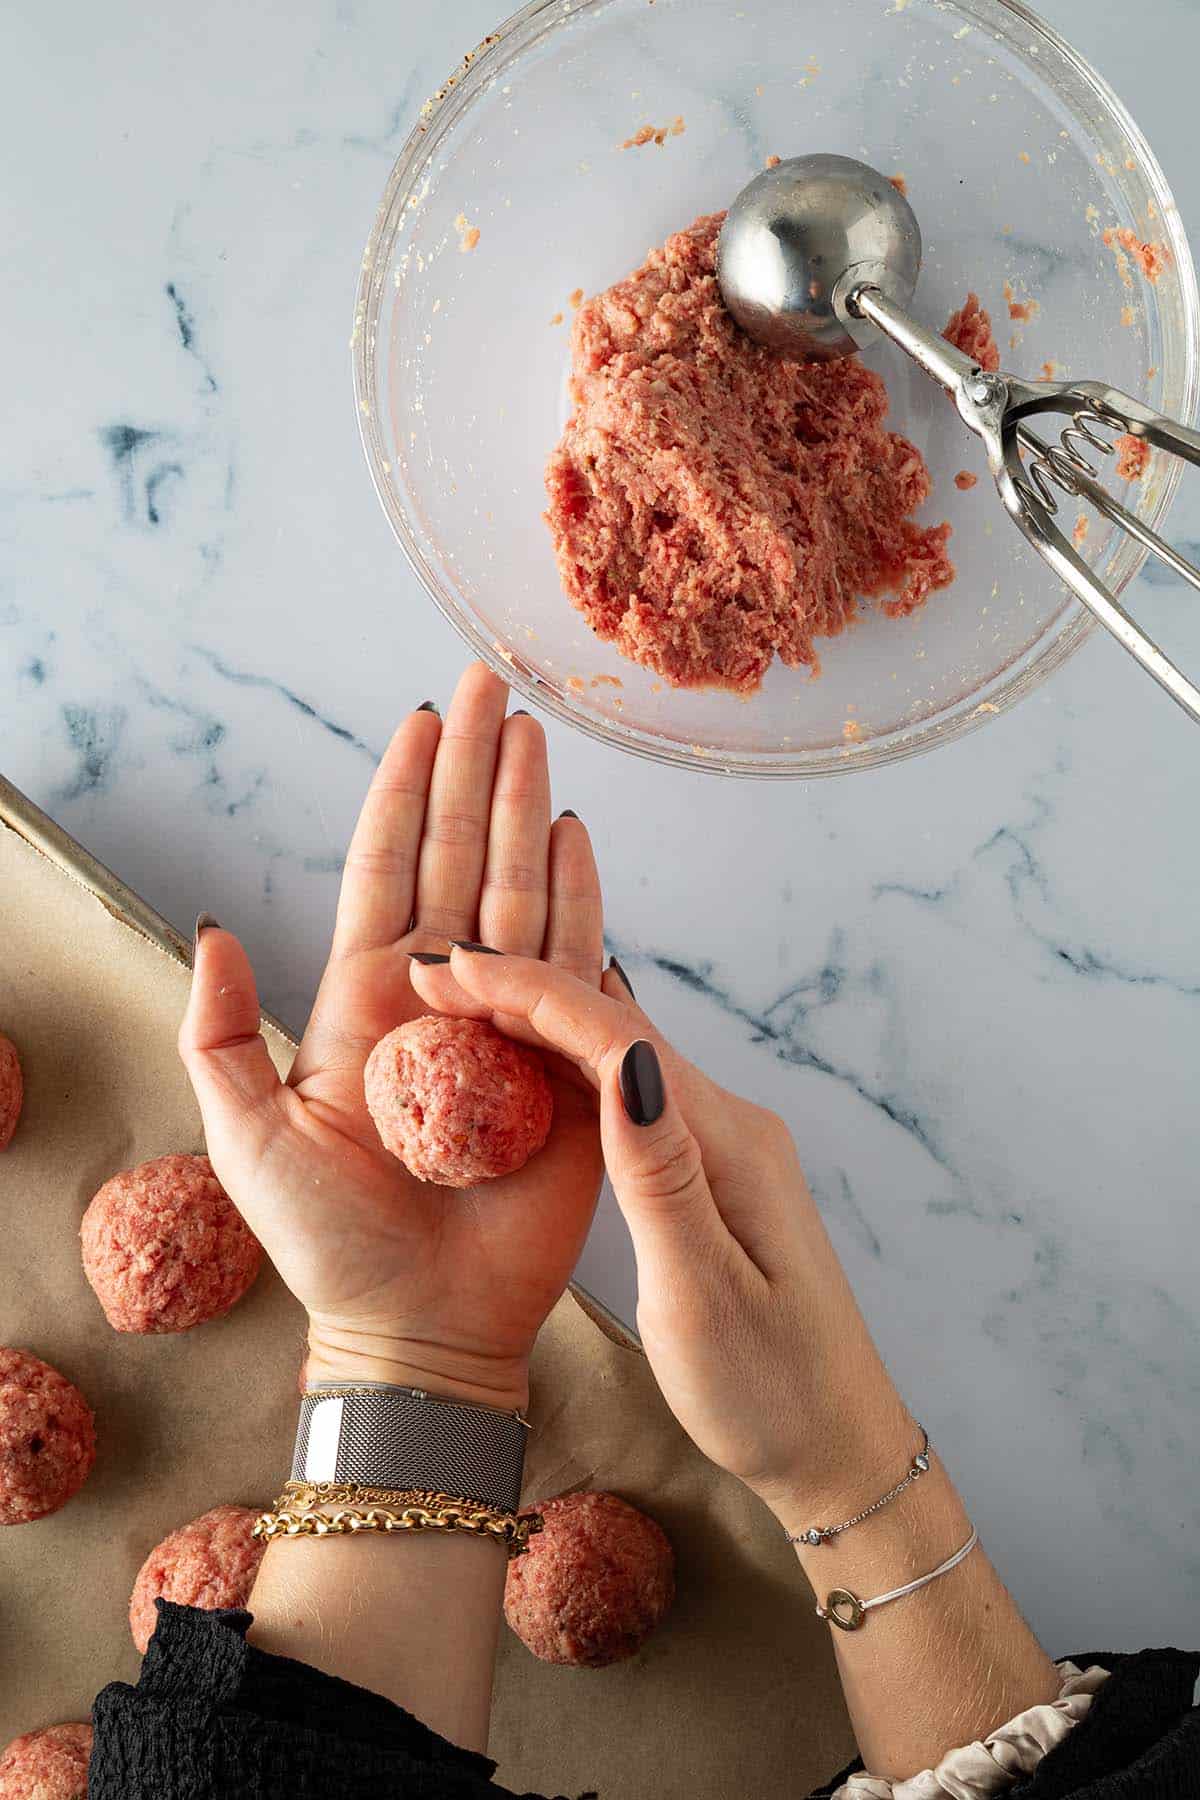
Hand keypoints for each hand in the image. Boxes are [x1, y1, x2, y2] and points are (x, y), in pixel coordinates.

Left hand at [179, 665, 605, 1410]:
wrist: (421, 1328)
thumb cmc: (330, 1247)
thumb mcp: (248, 1140)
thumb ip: (224, 1036)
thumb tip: (216, 930)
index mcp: (366, 1000)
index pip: (386, 870)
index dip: (401, 792)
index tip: (421, 719)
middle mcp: (441, 994)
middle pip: (457, 857)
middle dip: (473, 770)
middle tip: (491, 689)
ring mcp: (507, 1021)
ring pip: (517, 890)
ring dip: (525, 812)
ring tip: (535, 737)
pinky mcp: (565, 1062)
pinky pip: (577, 961)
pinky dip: (580, 894)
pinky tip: (578, 835)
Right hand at [407, 946, 914, 1524]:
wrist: (838, 1448)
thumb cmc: (771, 1391)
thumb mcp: (703, 1294)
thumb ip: (660, 1177)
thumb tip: (625, 1059)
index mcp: (727, 1143)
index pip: (617, 1036)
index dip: (528, 992)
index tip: (447, 970)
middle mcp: (730, 1125)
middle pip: (616, 1029)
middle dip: (523, 992)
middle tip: (430, 977)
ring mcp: (722, 1147)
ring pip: (619, 1058)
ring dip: (541, 1025)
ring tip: (458, 1004)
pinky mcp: (709, 1175)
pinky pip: (629, 1099)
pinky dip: (568, 1074)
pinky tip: (524, 1070)